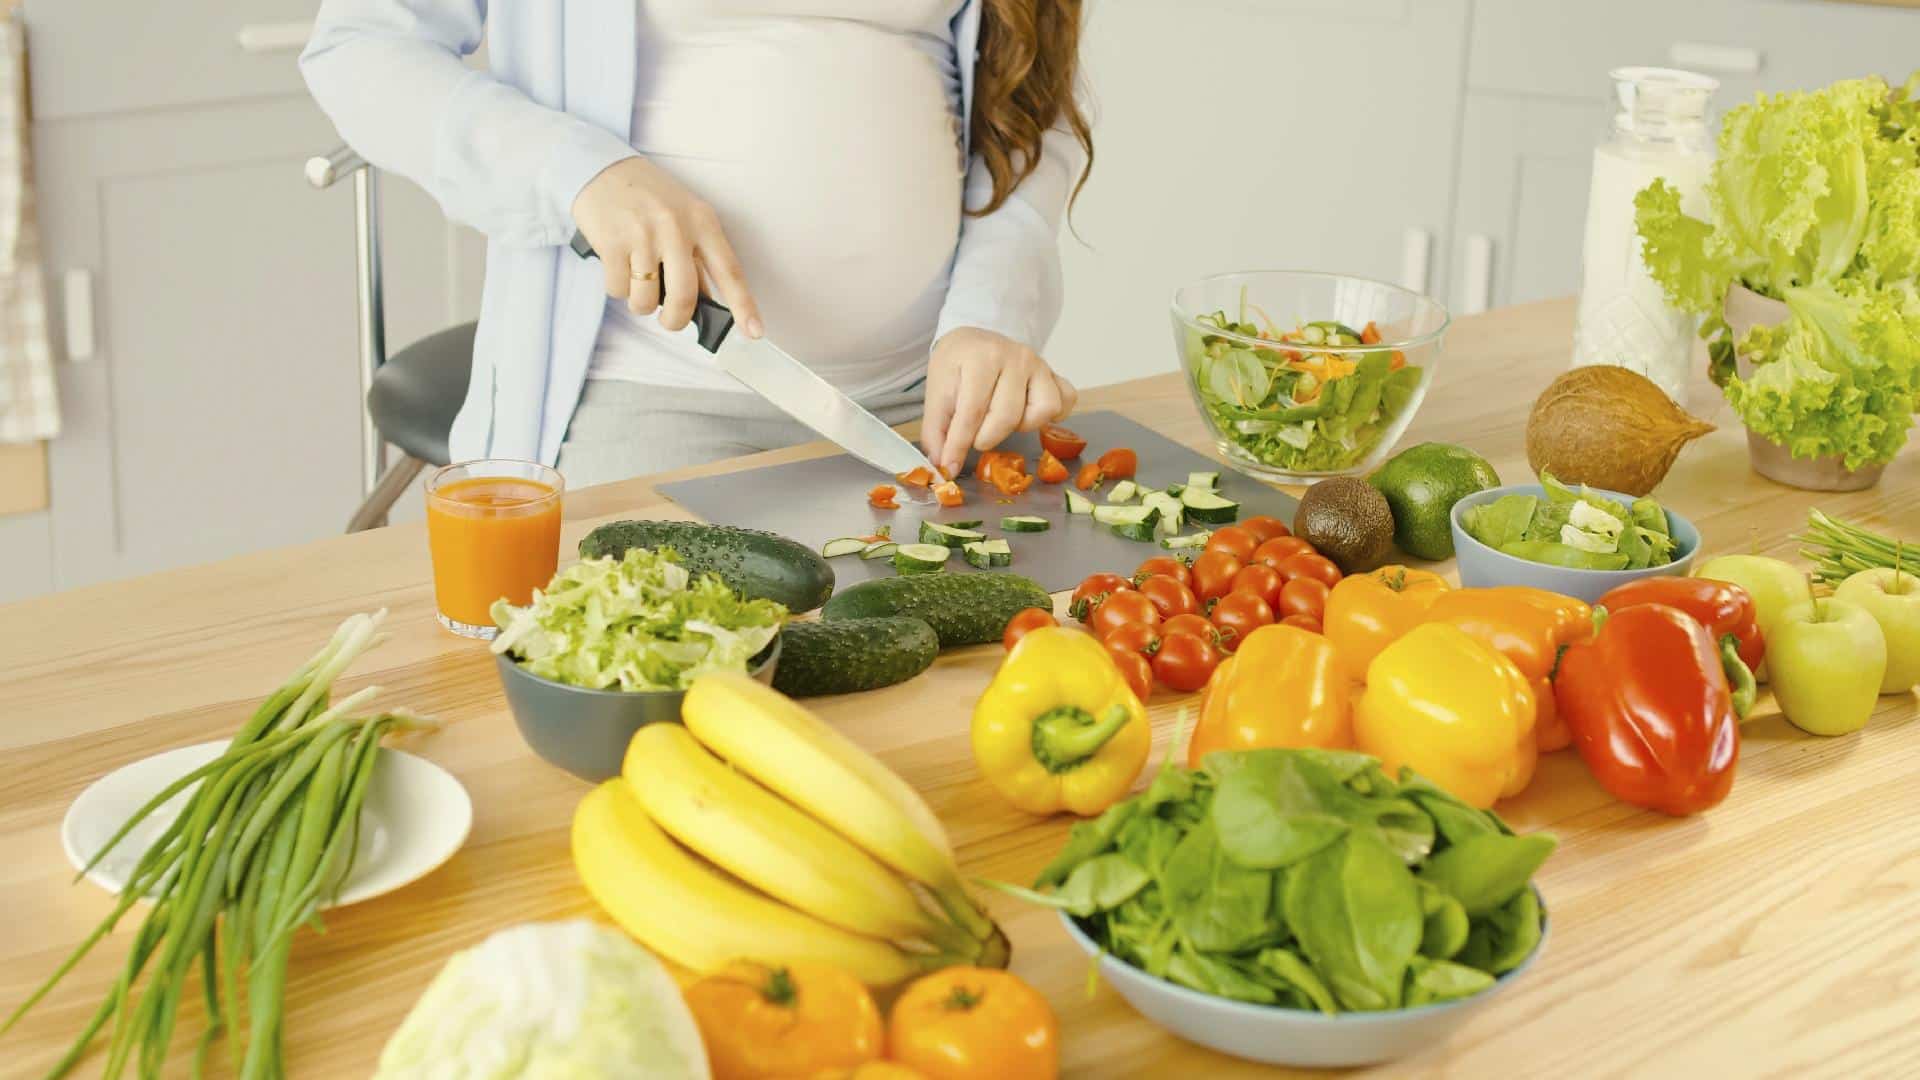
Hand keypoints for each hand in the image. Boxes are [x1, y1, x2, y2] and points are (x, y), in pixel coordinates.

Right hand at [572, 156, 762, 337]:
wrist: (601, 170)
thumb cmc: (649, 197)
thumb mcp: (685, 216)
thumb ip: (698, 257)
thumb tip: (708, 302)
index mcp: (702, 222)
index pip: (729, 271)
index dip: (743, 305)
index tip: (755, 332)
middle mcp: (675, 227)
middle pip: (684, 297)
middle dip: (676, 319)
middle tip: (669, 319)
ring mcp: (643, 235)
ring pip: (646, 300)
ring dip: (640, 303)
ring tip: (637, 281)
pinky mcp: (612, 243)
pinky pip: (618, 290)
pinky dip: (618, 288)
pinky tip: (619, 266)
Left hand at [921, 328, 1077, 476]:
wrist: (973, 342)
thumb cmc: (956, 368)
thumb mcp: (937, 393)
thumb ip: (936, 431)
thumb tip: (943, 467)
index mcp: (982, 357)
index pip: (973, 410)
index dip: (960, 444)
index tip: (949, 466)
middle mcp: (1017, 357)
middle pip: (1007, 415)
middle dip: (986, 438)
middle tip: (974, 438)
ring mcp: (1040, 365)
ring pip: (1044, 409)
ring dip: (1022, 425)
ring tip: (1003, 421)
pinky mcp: (1055, 375)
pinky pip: (1066, 401)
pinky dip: (1050, 416)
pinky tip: (1028, 415)